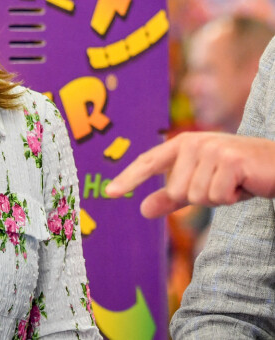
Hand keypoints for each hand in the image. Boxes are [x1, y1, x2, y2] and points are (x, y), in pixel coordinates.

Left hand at [104, 132, 274, 217]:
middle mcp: (192, 143)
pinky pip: (217, 196)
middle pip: (177, 191)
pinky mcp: (229, 160)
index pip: (147, 163)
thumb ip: (171, 198)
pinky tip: (244, 183)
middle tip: (223, 183)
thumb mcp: (200, 185)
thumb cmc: (237, 175)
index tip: (109, 193)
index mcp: (180, 145)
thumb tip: (142, 210)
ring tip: (234, 182)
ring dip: (219, 197)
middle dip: (203, 197)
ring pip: (197, 196)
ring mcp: (210, 149)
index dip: (128, 178)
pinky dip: (232, 197)